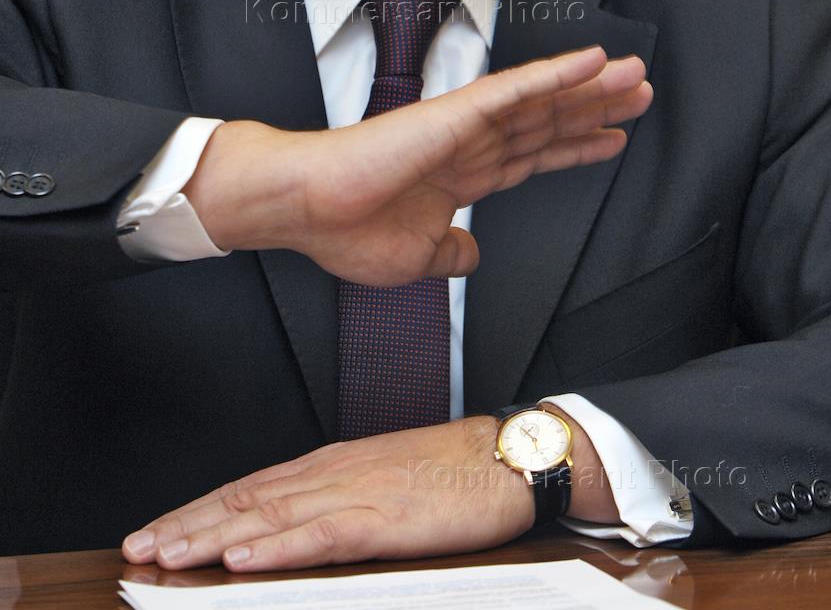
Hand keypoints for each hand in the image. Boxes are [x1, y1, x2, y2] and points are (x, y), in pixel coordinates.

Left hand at [123, 418, 533, 571]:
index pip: (249, 487)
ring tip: (168, 554)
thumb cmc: (452, 470)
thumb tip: (293, 524)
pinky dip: (276, 549)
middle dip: (188, 525)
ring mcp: (356, 494)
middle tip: (139, 547)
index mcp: (332, 464)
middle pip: (245, 500)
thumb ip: (338, 499)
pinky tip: (243, 560)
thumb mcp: (385, 481)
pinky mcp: (384, 520)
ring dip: (212, 536)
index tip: (159, 529)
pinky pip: (320, 537)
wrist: (506, 455)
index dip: (199, 509)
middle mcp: (333, 473)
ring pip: (268, 517)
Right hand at [185, 46, 651, 284]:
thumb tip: (472, 251)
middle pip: (546, 122)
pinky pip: (516, 89)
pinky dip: (555, 74)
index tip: (613, 138)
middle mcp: (470, 145)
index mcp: (461, 176)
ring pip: (541, 100)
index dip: (575, 145)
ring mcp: (465, 125)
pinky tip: (590, 62)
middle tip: (639, 94)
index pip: (532, 156)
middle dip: (595, 109)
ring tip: (632, 74)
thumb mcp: (417, 257)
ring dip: (589, 87)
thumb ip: (452, 250)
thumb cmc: (347, 231)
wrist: (308, 209)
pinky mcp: (456, 112)